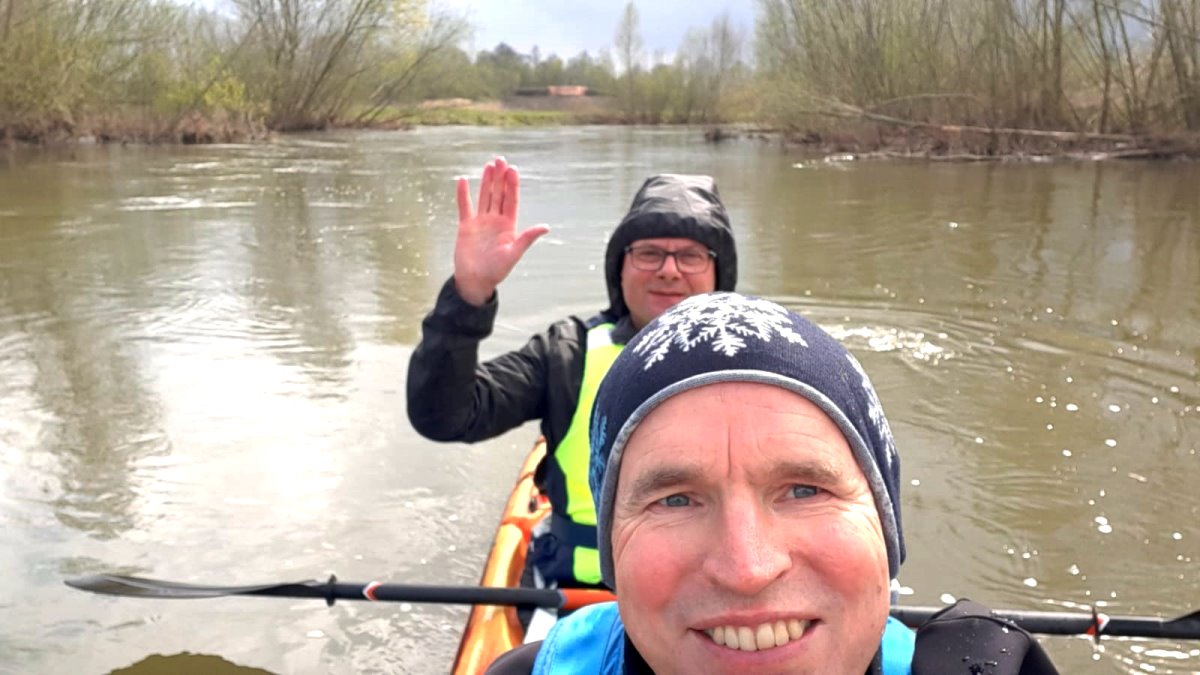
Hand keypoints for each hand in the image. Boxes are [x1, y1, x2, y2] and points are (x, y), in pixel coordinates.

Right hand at [452, 157, 549, 305]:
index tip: (513, 169)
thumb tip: (545, 227)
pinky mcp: (466, 226)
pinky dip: (463, 194)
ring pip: (484, 197)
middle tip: (501, 160)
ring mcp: (480, 222)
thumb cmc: (496, 270)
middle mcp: (495, 220)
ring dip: (486, 181)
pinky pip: (464, 206)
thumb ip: (527, 238)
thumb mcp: (513, 254)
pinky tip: (463, 180)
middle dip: (500, 178)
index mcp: (508, 226)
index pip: (511, 200)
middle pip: (498, 194)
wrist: (475, 281)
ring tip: (489, 165)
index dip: (512, 185)